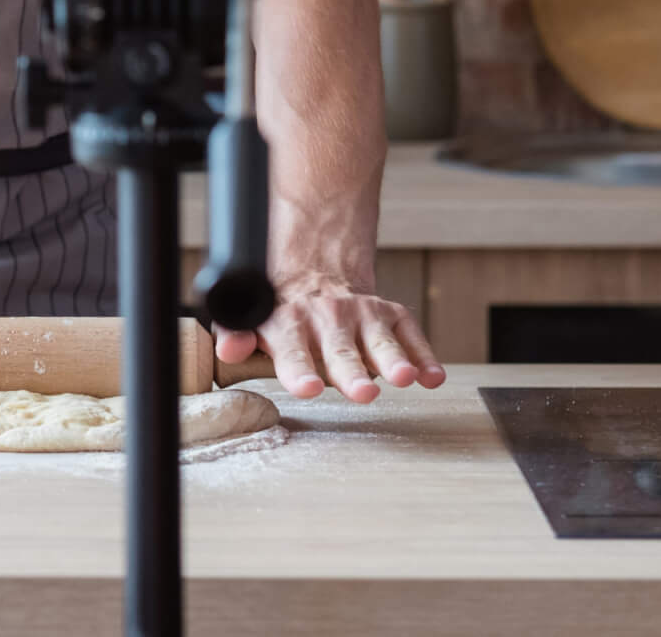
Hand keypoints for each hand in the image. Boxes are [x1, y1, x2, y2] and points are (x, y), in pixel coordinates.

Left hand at [214, 274, 444, 402]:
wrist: (316, 266)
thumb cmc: (281, 307)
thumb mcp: (251, 316)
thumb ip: (237, 335)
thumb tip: (228, 351)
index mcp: (288, 322)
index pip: (292, 349)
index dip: (299, 370)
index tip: (307, 388)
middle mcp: (327, 318)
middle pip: (340, 350)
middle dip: (352, 372)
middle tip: (363, 393)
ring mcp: (363, 315)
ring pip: (380, 341)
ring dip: (393, 360)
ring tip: (404, 378)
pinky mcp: (391, 315)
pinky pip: (411, 336)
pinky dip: (425, 355)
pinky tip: (432, 376)